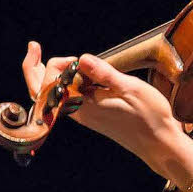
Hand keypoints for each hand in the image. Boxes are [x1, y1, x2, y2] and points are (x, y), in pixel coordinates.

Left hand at [22, 42, 192, 186]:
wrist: (158, 143)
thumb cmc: (149, 117)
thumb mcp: (129, 88)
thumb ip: (103, 74)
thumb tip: (82, 59)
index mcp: (82, 106)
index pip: (50, 84)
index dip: (56, 65)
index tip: (76, 59)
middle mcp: (78, 112)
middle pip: (41, 92)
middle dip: (34, 69)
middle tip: (34, 48)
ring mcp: (83, 114)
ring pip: (54, 94)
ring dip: (50, 74)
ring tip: (56, 57)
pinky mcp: (91, 114)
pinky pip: (69, 97)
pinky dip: (66, 81)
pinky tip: (79, 71)